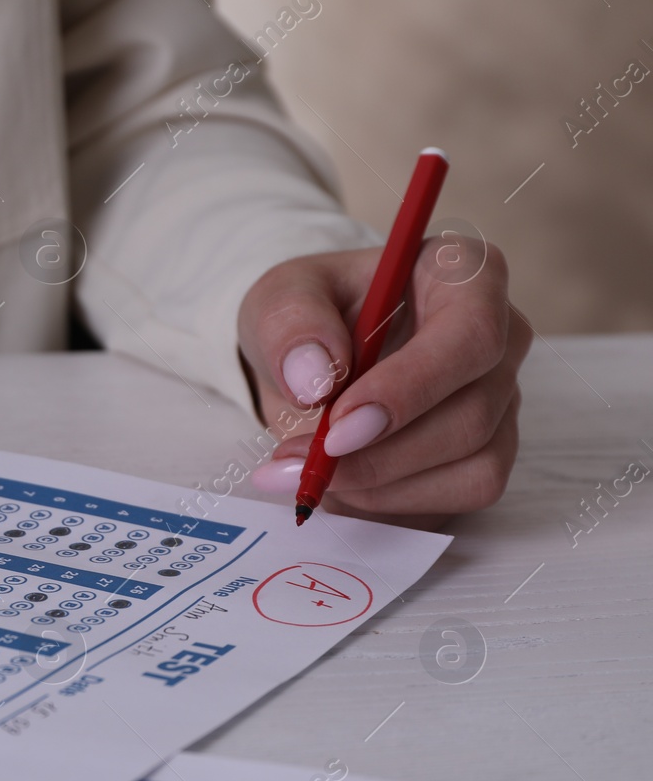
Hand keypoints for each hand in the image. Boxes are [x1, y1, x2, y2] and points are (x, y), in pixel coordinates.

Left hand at [237, 238, 531, 529]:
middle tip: (299, 462)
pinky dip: (391, 504)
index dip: (409, 389)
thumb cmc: (310, 316)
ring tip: (310, 471)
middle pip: (471, 415)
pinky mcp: (486, 455)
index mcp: (464, 276)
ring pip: (472, 466)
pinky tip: (343, 486)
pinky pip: (458, 498)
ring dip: (380, 485)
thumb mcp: (279, 298)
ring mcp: (500, 401)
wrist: (311, 362)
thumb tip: (315, 379)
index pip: (470, 336)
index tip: (339, 425)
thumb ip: (290, 325)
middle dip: (378, 454)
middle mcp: (500, 339)